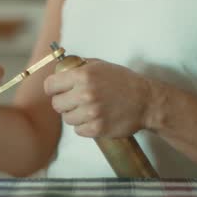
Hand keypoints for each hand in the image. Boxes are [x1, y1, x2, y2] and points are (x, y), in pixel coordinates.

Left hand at [44, 59, 158, 137]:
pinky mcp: (97, 129)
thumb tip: (58, 70)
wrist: (146, 101)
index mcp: (83, 75)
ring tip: (89, 110)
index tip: (57, 91)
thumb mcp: (100, 66)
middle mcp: (85, 93)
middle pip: (56, 104)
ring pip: (67, 119)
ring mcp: (91, 113)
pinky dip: (85, 127)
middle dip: (64, 103)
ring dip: (75, 116)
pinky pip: (78, 131)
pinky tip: (96, 119)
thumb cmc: (123, 81)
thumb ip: (78, 67)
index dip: (53, 89)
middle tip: (76, 101)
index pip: (50, 85)